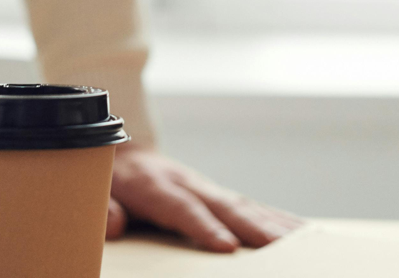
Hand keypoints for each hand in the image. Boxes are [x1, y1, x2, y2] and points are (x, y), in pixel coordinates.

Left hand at [109, 145, 303, 251]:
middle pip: (223, 205)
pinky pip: (251, 207)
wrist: (121, 149)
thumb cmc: (107, 179)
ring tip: (305, 242)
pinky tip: (302, 233)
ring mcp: (205, 187)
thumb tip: (115, 224)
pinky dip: (278, 219)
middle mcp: (186, 182)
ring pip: (244, 205)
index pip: (181, 208)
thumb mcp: (93, 190)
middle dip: (253, 227)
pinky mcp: (217, 195)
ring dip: (274, 224)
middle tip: (281, 248)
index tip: (226, 246)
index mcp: (152, 185)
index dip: (203, 226)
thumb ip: (102, 207)